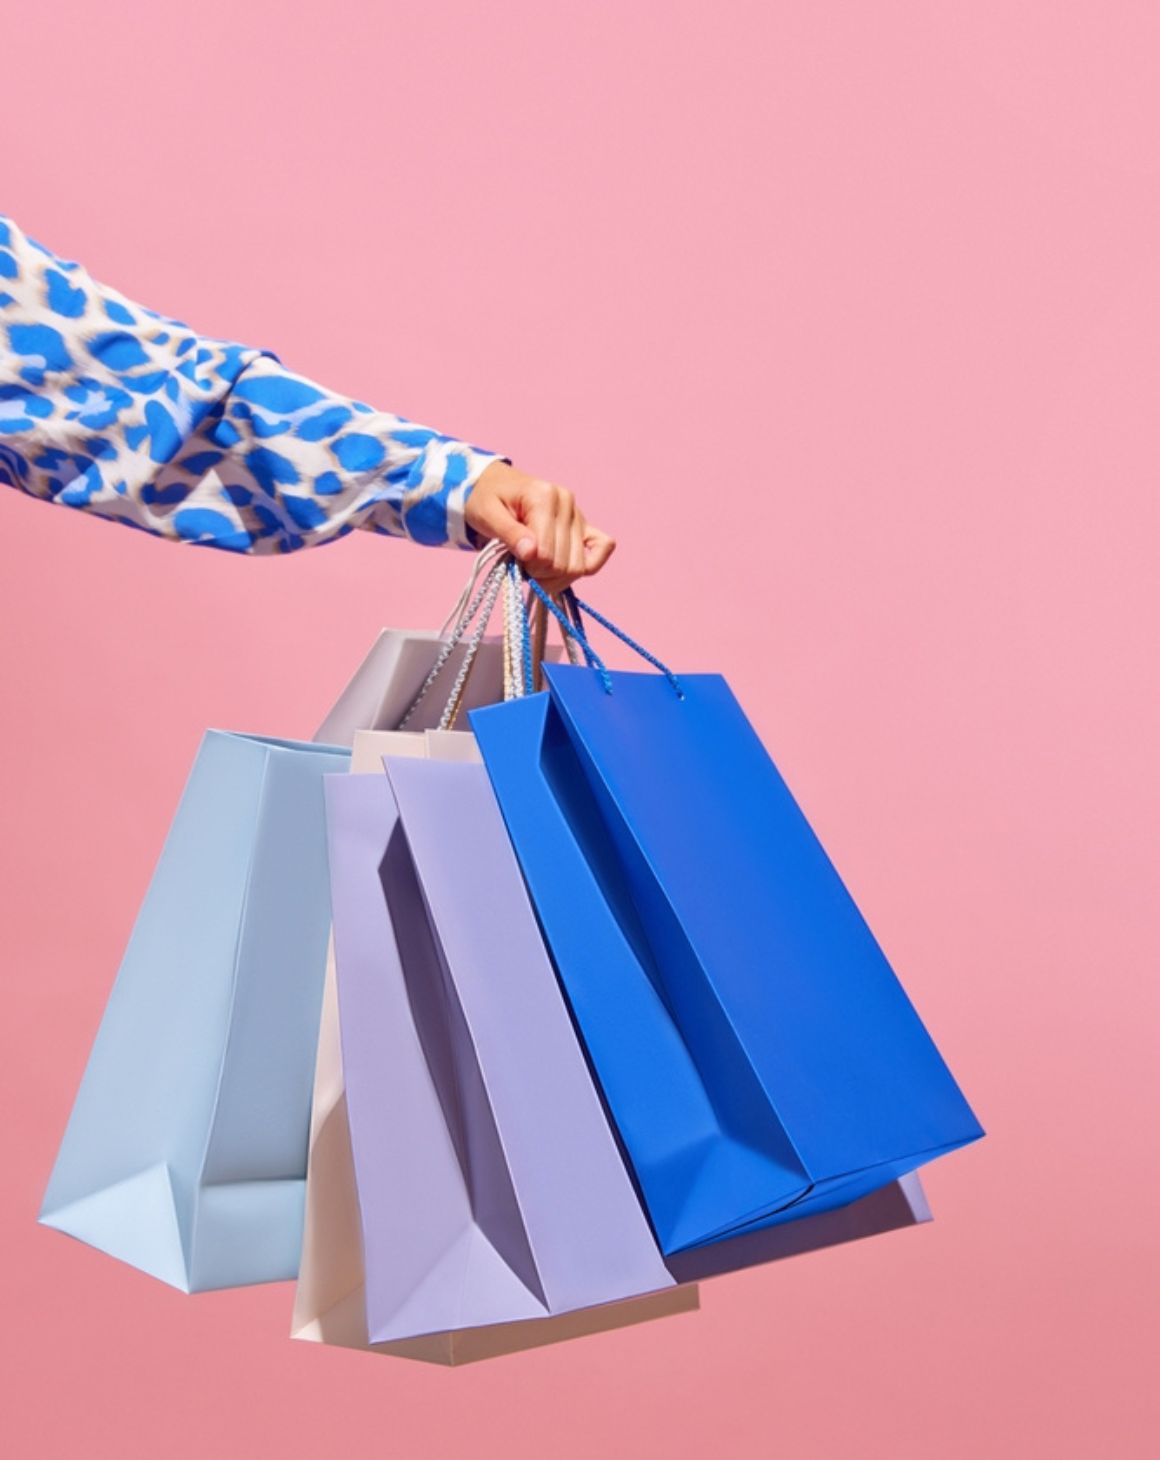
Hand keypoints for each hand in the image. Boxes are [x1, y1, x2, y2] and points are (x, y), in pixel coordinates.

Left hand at [464, 462, 615, 593]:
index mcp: (544, 496)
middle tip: (523, 567)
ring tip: (536, 568)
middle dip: (541, 574)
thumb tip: (532, 554)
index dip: (530, 567)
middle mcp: (567, 503)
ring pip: (580, 566)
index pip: (547, 552)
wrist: (492, 485)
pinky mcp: (584, 525)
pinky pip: (604, 547)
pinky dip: (589, 565)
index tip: (514, 562)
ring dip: (556, 577)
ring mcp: (578, 514)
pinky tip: (565, 571)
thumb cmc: (486, 500)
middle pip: (565, 564)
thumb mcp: (487, 515)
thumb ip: (510, 534)